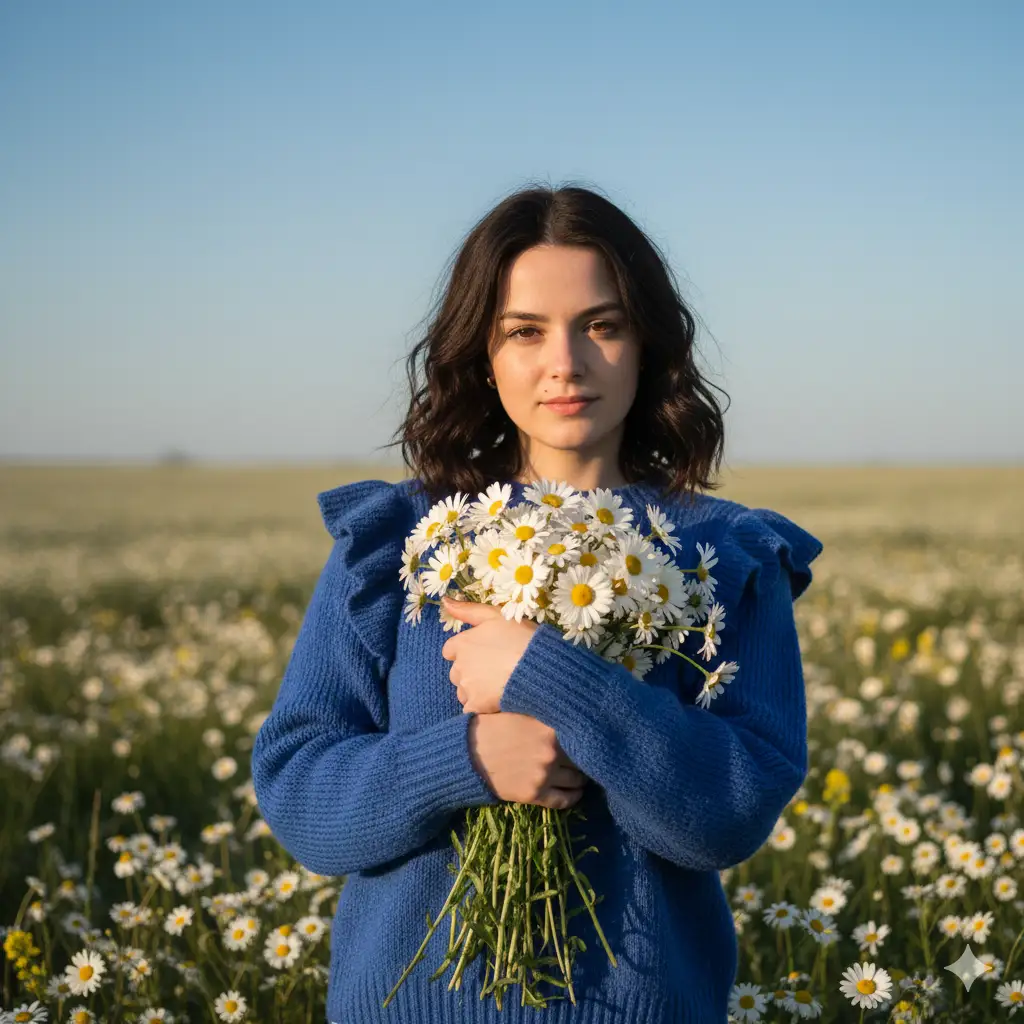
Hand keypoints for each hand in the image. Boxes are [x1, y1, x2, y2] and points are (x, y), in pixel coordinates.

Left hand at [440, 596, 538, 714]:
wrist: (539, 667)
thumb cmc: (521, 638)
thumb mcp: (496, 616)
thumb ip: (468, 610)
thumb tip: (444, 601)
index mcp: (462, 643)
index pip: (450, 650)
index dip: (465, 652)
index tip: (483, 654)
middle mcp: (459, 666)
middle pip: (456, 672)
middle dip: (469, 672)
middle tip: (493, 670)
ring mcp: (467, 687)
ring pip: (462, 691)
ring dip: (474, 690)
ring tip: (497, 685)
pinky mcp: (476, 705)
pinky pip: (470, 708)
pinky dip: (480, 706)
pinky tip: (496, 701)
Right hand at [468, 712, 586, 808]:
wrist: (466, 754)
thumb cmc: (491, 727)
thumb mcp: (519, 711)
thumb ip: (544, 713)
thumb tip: (568, 710)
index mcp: (548, 726)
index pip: (580, 733)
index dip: (585, 735)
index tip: (588, 737)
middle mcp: (551, 750)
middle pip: (582, 757)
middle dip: (583, 757)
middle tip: (585, 757)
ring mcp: (544, 774)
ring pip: (576, 780)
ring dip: (580, 778)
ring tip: (580, 775)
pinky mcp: (535, 794)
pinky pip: (564, 800)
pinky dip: (573, 798)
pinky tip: (575, 793)